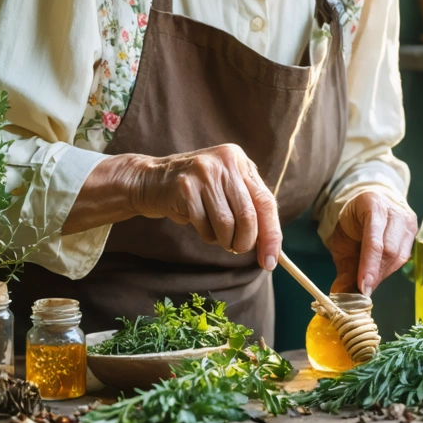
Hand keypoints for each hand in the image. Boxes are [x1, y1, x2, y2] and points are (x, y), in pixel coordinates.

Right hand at [128, 145, 281, 271]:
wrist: (151, 180)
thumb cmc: (197, 191)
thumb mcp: (226, 188)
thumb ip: (249, 208)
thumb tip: (271, 247)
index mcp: (240, 161)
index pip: (266, 202)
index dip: (271, 234)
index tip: (271, 261)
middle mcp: (225, 162)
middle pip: (248, 215)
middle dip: (245, 242)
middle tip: (236, 248)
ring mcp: (205, 172)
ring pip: (226, 223)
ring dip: (223, 240)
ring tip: (215, 233)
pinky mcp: (185, 187)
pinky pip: (204, 225)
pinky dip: (205, 234)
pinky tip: (198, 223)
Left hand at [325, 191, 416, 295]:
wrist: (371, 201)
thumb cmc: (354, 221)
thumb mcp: (341, 239)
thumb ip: (344, 267)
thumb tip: (341, 296)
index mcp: (372, 204)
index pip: (374, 240)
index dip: (369, 265)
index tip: (363, 286)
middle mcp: (394, 210)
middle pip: (390, 250)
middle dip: (376, 274)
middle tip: (364, 290)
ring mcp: (407, 219)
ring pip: (399, 255)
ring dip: (383, 273)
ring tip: (370, 282)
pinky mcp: (414, 230)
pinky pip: (404, 256)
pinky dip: (390, 269)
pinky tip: (379, 272)